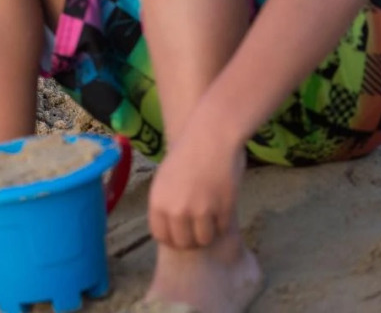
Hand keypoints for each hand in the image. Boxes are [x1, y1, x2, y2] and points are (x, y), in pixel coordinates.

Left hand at [147, 119, 244, 248]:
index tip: (179, 233)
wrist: (210, 136)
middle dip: (191, 238)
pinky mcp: (222, 209)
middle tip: (198, 227)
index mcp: (157, 202)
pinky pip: (222, 228)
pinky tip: (221, 206)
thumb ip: (165, 204)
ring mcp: (200, 211)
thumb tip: (171, 228)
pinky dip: (223, 221)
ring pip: (204, 240)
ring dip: (208, 232)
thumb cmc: (186, 154)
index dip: (171, 237)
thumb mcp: (164, 179)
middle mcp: (176, 210)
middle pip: (184, 243)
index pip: (161, 236)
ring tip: (210, 217)